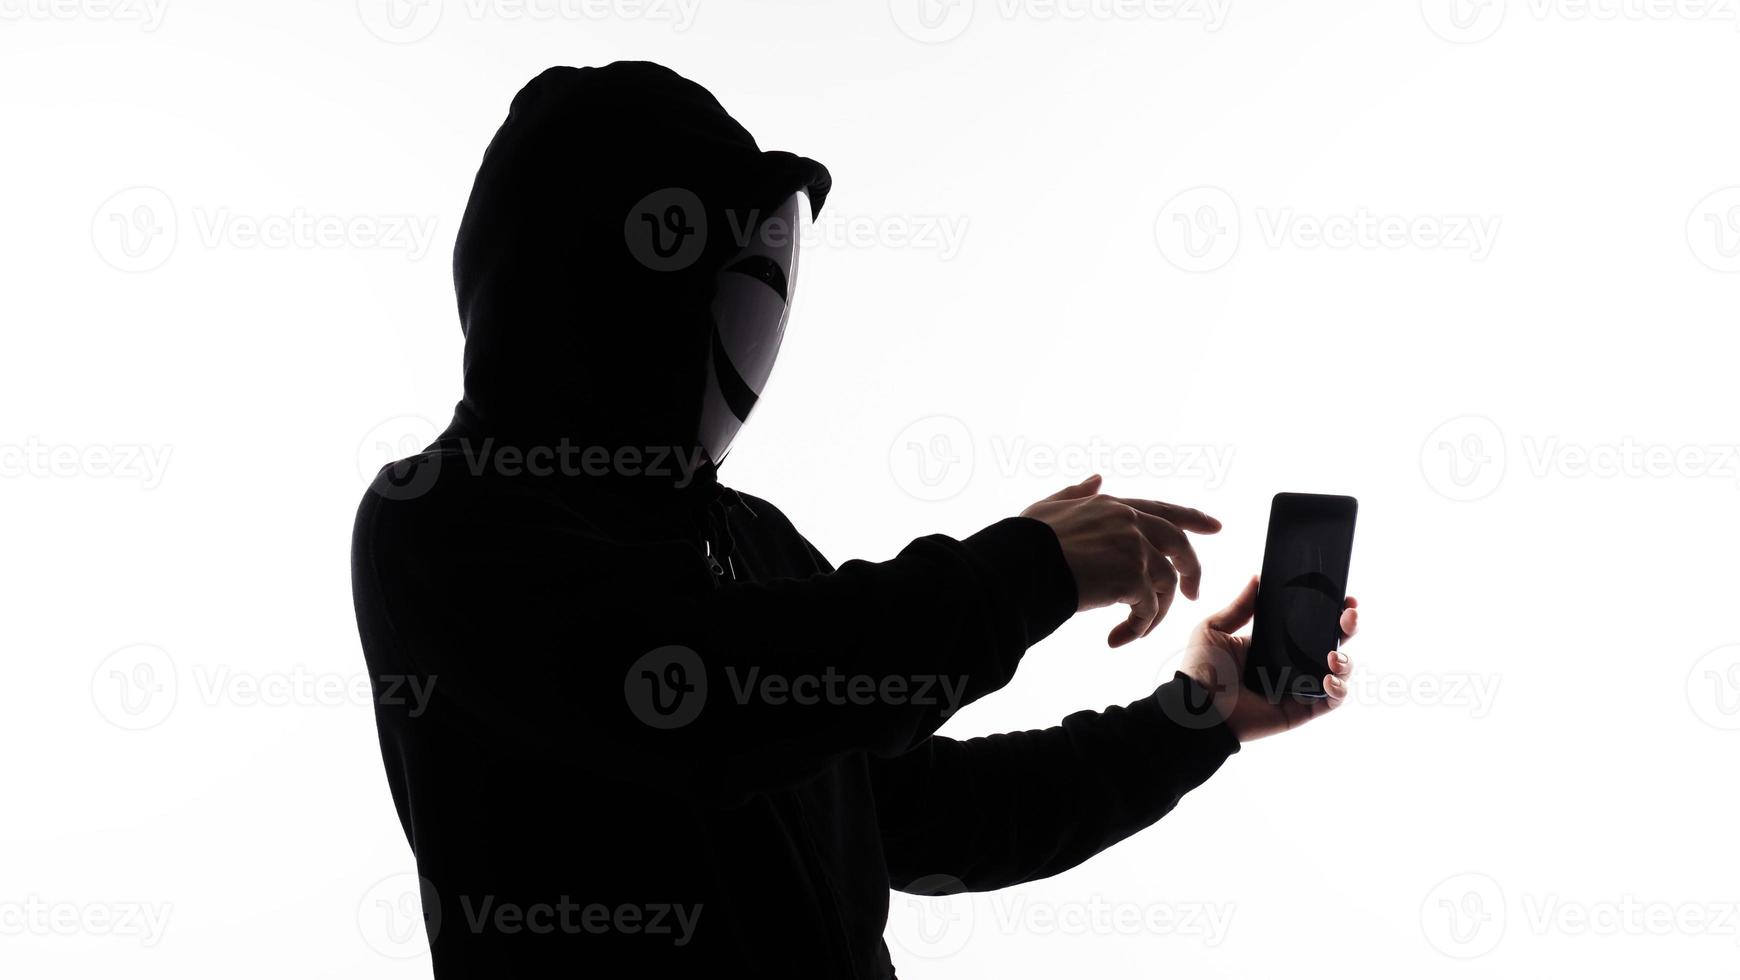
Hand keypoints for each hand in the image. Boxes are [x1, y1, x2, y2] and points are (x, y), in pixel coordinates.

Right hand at [1020, 474, 1220, 647]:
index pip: (1162, 509)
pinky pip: (1149, 609)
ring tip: (1136, 630)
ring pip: (1166, 583)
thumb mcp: (1049, 508)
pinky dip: (1139, 627)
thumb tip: (1097, 479)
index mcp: (1113, 506)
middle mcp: (1129, 522)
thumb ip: (1076, 493)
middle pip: (1179, 544)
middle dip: (1192, 570)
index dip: (1191, 517)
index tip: (1215, 526)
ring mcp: (1134, 548)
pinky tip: (1120, 638)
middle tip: (1194, 594)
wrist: (1019, 566)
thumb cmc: (1025, 542)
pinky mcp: (1132, 577)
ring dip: (1155, 612)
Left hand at [1180, 575, 1359, 742]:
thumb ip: (1239, 606)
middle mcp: (1290, 664)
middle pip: (1331, 644)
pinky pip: (1331, 701)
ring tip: (1333, 656)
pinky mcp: (1301, 710)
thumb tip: (1257, 578)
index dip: (1330, 611)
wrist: (1197, 707)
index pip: (1309, 624)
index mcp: (1273, 644)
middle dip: (1348, 628)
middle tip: (1349, 615)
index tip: (1343, 598)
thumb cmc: (1202, 669)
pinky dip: (1339, 689)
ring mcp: (1298, 687)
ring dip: (1346, 661)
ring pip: (1339, 673)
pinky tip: (1328, 679)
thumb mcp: (1216, 629)